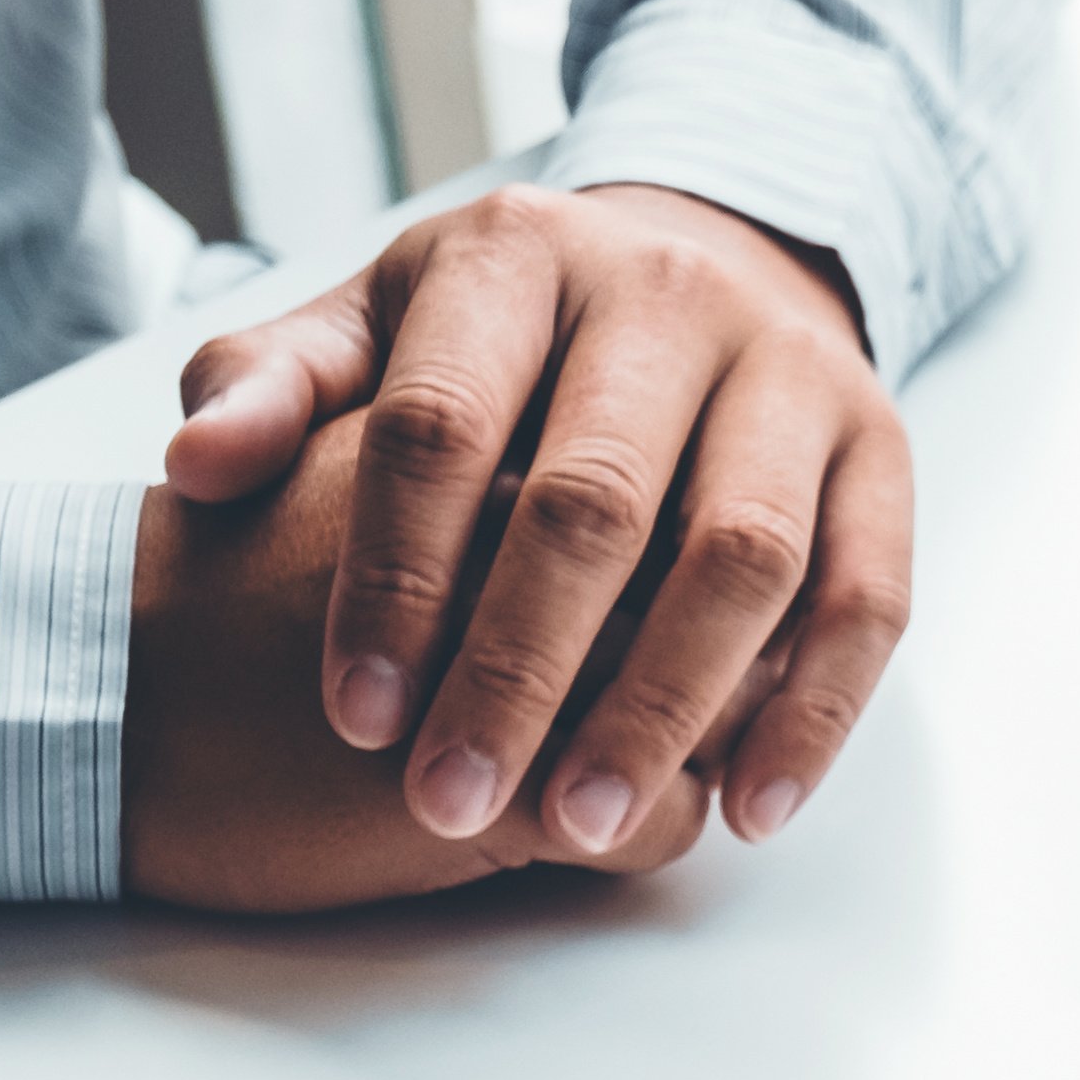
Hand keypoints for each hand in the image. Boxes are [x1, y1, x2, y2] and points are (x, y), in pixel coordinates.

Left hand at [161, 181, 910, 863]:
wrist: (703, 260)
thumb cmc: (503, 337)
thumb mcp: (374, 327)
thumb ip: (275, 387)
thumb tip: (197, 468)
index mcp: (519, 254)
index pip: (445, 424)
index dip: (397, 578)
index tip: (356, 718)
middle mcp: (670, 295)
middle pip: (597, 499)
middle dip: (519, 668)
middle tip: (450, 801)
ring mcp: (793, 371)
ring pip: (742, 554)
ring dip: (663, 706)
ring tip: (584, 825)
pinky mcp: (882, 448)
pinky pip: (869, 594)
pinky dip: (813, 714)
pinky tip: (744, 812)